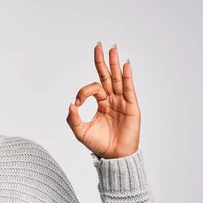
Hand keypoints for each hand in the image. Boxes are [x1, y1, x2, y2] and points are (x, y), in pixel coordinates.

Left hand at [66, 43, 140, 158]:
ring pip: (118, 79)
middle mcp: (112, 100)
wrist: (114, 157)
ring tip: (112, 48)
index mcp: (101, 104)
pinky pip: (129, 88)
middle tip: (99, 45)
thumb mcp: (80, 132)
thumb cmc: (99, 145)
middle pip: (107, 76)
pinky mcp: (131, 107)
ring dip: (114, 63)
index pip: (93, 89)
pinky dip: (127, 76)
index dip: (83, 91)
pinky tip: (125, 64)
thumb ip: (73, 119)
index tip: (78, 102)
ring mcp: (123, 102)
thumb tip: (70, 104)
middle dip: (102, 61)